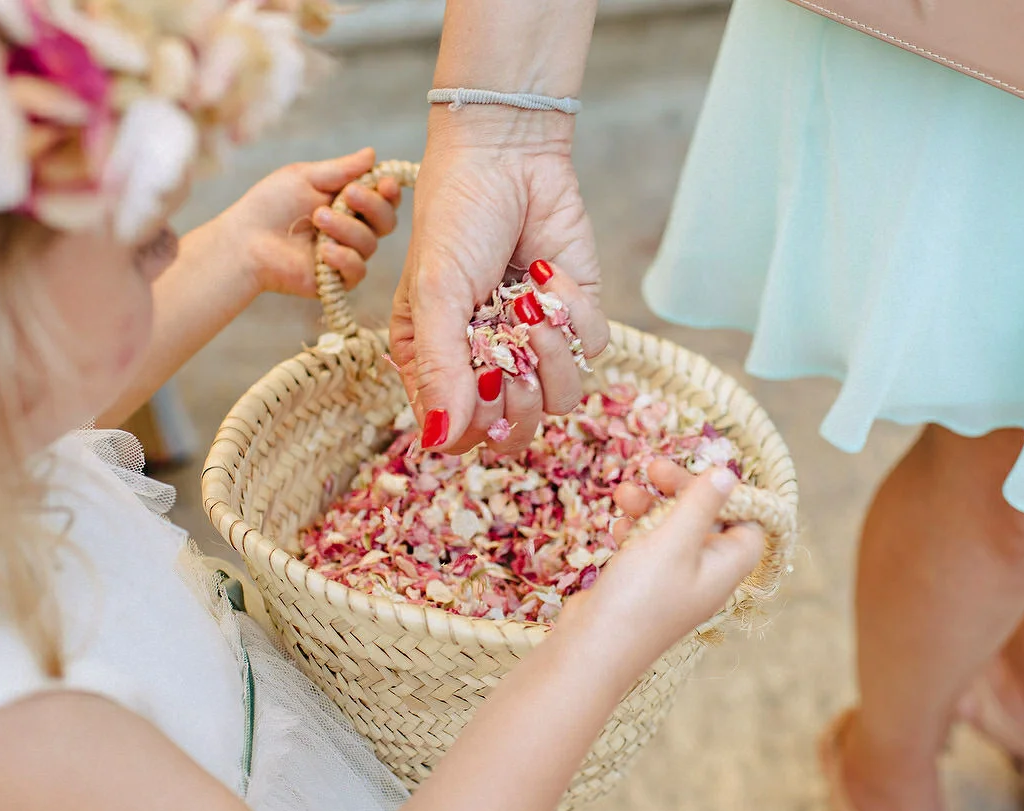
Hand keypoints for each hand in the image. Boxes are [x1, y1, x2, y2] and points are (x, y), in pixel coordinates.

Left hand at [218, 147, 401, 299]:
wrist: (245, 241)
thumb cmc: (270, 205)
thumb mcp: (305, 177)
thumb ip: (341, 169)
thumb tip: (373, 153)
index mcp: (349, 203)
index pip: (384, 199)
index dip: (390, 192)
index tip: (385, 183)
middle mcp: (353, 229)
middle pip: (387, 221)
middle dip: (372, 205)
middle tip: (347, 195)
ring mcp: (347, 255)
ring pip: (370, 244)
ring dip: (347, 228)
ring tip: (316, 218)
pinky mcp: (337, 280)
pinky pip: (358, 270)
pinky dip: (344, 258)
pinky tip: (323, 251)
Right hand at [389, 135, 608, 453]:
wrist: (509, 156)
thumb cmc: (455, 219)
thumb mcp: (435, 294)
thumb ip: (439, 369)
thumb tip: (437, 442)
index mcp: (436, 362)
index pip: (457, 434)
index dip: (474, 423)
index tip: (478, 380)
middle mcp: (485, 362)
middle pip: (512, 431)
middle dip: (516, 398)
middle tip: (509, 347)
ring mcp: (533, 344)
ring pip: (559, 401)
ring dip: (549, 357)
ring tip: (531, 305)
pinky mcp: (576, 319)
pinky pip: (588, 350)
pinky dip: (573, 314)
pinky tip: (548, 274)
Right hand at [553, 460, 765, 676]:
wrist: (593, 650)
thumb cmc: (640, 598)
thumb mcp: (674, 542)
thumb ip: (701, 504)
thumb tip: (728, 474)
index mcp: (726, 567)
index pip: (748, 522)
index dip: (730, 494)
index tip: (704, 471)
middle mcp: (705, 573)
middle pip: (706, 518)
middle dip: (679, 490)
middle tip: (653, 467)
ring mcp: (673, 580)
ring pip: (671, 528)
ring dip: (649, 506)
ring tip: (623, 493)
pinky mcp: (644, 584)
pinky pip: (647, 546)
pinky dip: (634, 530)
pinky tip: (617, 527)